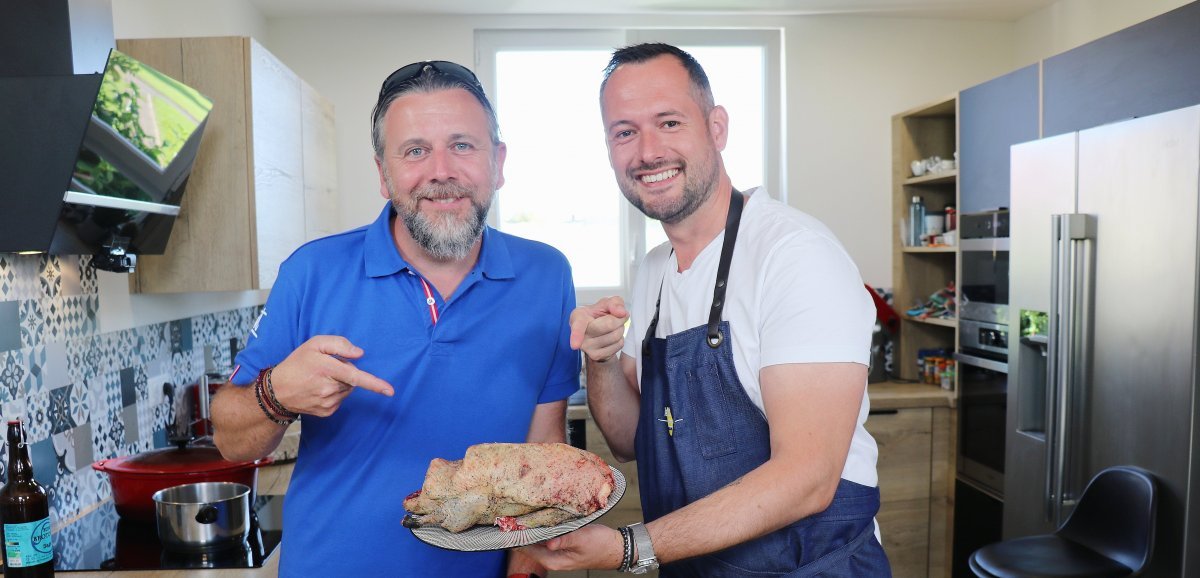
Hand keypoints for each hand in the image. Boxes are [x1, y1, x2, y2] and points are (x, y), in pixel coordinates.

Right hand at [270, 336, 393, 416]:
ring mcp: (328, 402)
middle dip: (345, 372)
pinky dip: (335, 393)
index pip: (356, 376)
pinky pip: (341, 399)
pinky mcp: (327, 411)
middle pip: (352, 379)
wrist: (277, 391)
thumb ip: (338, 344)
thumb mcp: (314, 344)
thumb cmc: (297, 364)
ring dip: (340, 383)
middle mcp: (329, 388)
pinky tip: (320, 389)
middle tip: (326, 368)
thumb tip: (359, 353)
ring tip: (321, 379)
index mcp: (327, 369)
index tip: (390, 391)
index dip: (375, 384)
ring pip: (347, 390)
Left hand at [517, 524, 623, 571]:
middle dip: (522, 532)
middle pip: (530, 545)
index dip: (517, 538)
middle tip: (511, 514)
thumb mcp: (582, 539)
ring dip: (532, 529)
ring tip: (521, 513)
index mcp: (554, 560)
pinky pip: (547, 536)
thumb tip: (548, 543)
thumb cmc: (600, 545)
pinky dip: (542, 528)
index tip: (507, 526)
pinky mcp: (563, 544)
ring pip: (539, 540)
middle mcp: (553, 557)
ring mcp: (558, 551)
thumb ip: (564, 540)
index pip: (527, 550)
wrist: (616, 547)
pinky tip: (540, 517)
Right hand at [569, 297, 628, 362]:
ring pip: (616, 336)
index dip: (576, 335)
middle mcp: (580, 334)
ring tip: (612, 328)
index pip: (578, 326)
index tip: (575, 345)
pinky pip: (618, 345)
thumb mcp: (606, 303)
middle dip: (619, 319)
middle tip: (615, 317)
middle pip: (609, 325)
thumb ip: (615, 303)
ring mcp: (587, 347)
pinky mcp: (596, 355)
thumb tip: (621, 313)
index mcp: (578, 317)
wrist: (598, 331)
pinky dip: (620, 339)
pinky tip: (611, 336)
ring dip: (620, 329)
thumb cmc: (599, 315)